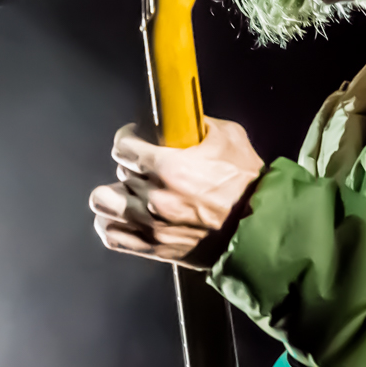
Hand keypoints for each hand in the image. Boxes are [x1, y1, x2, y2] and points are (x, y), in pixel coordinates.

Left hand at [89, 117, 264, 266]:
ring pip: (104, 201)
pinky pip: (110, 235)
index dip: (130, 139)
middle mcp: (154, 197)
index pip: (123, 145)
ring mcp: (150, 226)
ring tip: (132, 192)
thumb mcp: (230, 137)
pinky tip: (126, 216)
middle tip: (149, 167)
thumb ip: (198, 123)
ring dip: (117, 193)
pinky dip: (113, 224)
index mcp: (169, 167)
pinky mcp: (152, 248)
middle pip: (119, 170)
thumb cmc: (248, 186)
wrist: (261, 229)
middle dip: (133, 166)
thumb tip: (180, 118)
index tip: (136, 139)